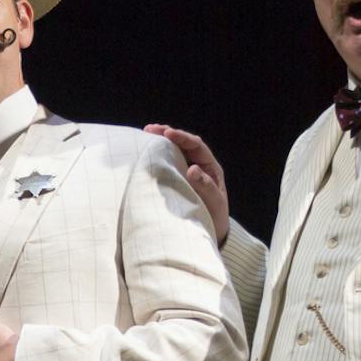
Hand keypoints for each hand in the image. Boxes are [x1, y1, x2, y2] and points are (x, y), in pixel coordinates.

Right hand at [144, 123, 227, 243]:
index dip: (182, 137)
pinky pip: (166, 163)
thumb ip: (206, 186)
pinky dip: (156, 156)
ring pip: (173, 151)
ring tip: (145, 134)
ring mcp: (186, 171)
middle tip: (150, 129)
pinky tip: (145, 152)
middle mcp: (198, 165)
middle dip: (167, 134)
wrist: (211, 231)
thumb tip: (193, 169)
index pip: (196, 146)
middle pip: (183, 143)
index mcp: (210, 167)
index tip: (168, 134)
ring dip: (160, 142)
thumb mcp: (215, 202)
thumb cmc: (215, 216)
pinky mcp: (176, 179)